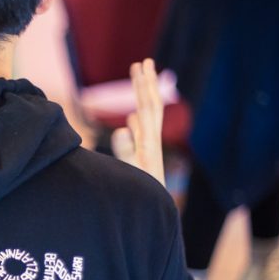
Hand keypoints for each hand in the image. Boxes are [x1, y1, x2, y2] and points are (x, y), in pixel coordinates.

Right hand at [111, 59, 164, 185]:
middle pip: (151, 106)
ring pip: (146, 119)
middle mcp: (151, 143)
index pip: (148, 106)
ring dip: (142, 99)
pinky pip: (140, 135)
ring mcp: (148, 150)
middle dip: (147, 84)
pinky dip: (137, 122)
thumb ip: (127, 150)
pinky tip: (133, 119)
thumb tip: (123, 125)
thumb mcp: (132, 173)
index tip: (141, 64)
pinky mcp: (143, 159)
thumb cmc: (142, 197)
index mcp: (149, 142)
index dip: (144, 85)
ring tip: (140, 83)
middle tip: (144, 62)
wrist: (155, 217)